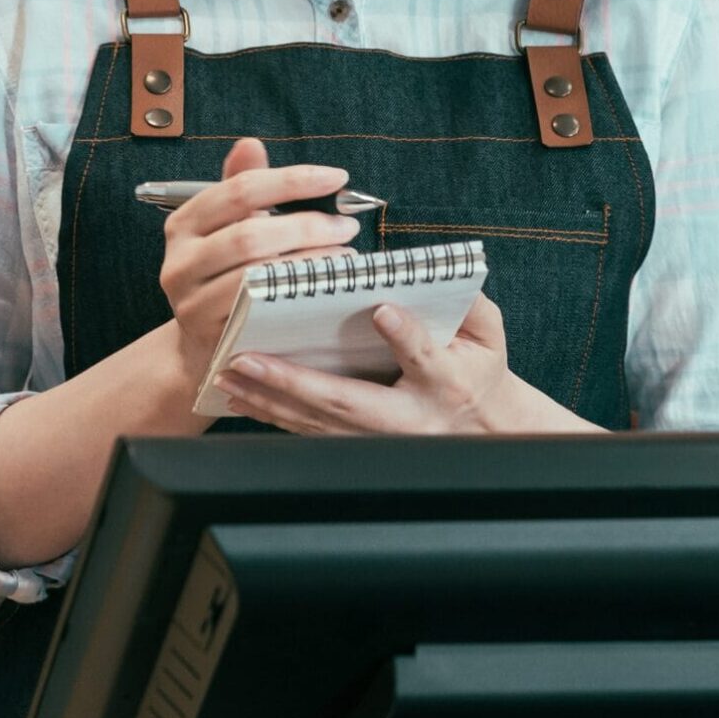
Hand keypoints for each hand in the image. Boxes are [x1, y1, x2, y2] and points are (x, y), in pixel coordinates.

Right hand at [162, 137, 363, 379]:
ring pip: (256, 275)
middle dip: (307, 226)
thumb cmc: (224, 276)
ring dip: (309, 262)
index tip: (337, 178)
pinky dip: (298, 294)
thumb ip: (242, 187)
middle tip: (346, 226)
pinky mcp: (212, 335)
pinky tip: (325, 285)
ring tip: (344, 256)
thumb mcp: (228, 227)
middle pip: (250, 234)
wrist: (202, 345)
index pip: (240, 190)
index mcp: (183, 223)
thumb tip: (250, 144)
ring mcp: (191, 302)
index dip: (291, 180)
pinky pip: (262, 310)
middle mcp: (179, 260)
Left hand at [213, 293, 558, 434]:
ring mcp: (382, 438)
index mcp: (449, 383)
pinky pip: (310, 432)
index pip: (428, 359)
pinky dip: (272, 415)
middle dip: (296, 382)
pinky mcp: (360, 445)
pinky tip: (241, 399)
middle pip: (350, 402)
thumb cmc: (479, 370)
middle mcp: (410, 418)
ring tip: (229, 376)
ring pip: (319, 424)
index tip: (386, 310)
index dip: (408, 337)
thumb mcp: (489, 336)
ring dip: (270, 400)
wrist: (484, 428)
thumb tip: (440, 272)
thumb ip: (471, 305)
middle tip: (250, 360)